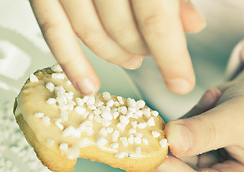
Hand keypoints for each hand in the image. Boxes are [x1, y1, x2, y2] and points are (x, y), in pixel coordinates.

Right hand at [29, 0, 205, 94]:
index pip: (155, 17)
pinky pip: (52, 28)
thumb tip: (191, 25)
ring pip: (89, 32)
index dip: (171, 56)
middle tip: (154, 52)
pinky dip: (70, 59)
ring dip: (114, 55)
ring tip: (132, 60)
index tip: (181, 83)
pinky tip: (86, 83)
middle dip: (144, 49)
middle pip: (122, 28)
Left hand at [151, 58, 243, 171]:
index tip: (147, 150)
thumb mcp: (242, 116)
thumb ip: (207, 130)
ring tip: (207, 107)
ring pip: (169, 164)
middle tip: (166, 116)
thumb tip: (172, 141)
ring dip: (177, 132)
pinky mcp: (193, 167)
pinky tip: (203, 112)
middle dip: (168, 148)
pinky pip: (170, 150)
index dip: (167, 170)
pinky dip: (178, 129)